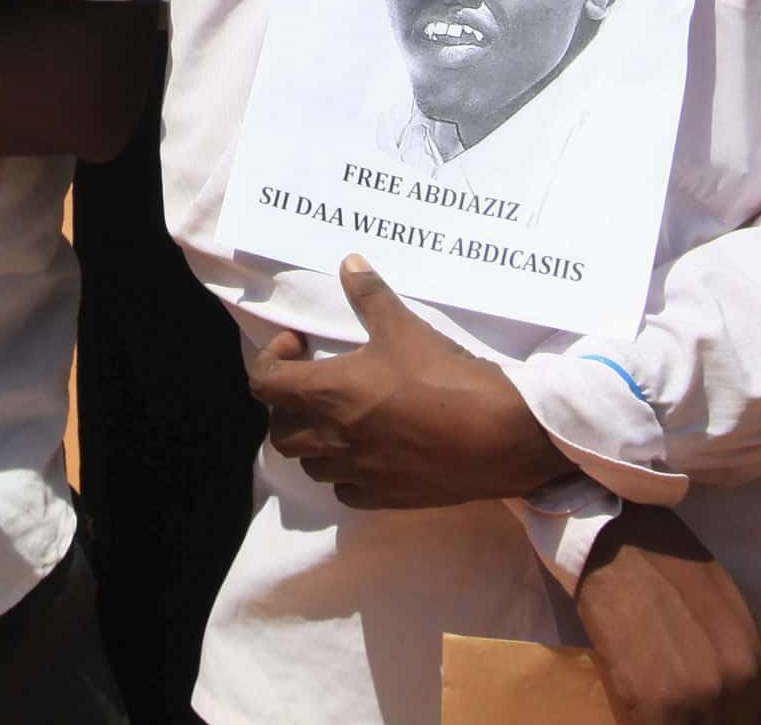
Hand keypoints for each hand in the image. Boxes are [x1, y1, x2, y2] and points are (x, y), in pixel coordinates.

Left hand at [249, 257, 564, 508]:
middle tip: (315, 382)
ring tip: (339, 416)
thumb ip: (370, 296)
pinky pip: (344, 490)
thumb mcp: (405, 328)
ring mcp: (357, 472)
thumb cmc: (444, 377)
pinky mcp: (384, 497)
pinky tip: (367, 452)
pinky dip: (344, 472)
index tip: (299, 345)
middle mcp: (333, 438)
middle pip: (280, 431)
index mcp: (328, 393)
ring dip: (314, 440)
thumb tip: (350, 263)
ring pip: (310, 464)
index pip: (264, 383)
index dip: (270, 360)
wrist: (496, 435)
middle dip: (288, 405)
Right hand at [576, 506, 760, 724]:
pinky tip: (643, 709)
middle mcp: (737, 688)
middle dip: (712, 722)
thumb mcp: (734, 619)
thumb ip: (744, 667)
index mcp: (760, 669)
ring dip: (681, 722)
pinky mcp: (653, 706)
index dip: (747, 723)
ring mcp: (696, 700)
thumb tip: (747, 706)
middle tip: (691, 708)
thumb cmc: (675, 574)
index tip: (727, 716)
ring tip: (669, 708)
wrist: (623, 548)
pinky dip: (648, 723)